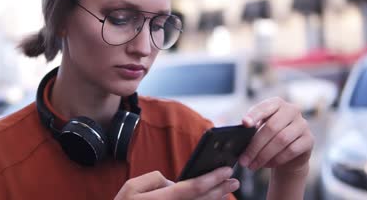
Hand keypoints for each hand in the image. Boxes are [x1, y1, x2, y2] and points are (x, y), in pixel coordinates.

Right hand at [114, 167, 237, 199]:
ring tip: (228, 189)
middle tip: (234, 179)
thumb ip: (154, 179)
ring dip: (216, 198)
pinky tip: (212, 199)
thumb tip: (172, 182)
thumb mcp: (131, 187)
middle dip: (220, 188)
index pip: (192, 188)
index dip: (211, 178)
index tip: (225, 170)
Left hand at [239, 97, 313, 174]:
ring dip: (264, 155)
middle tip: (244, 160)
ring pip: (281, 140)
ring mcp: (302, 124)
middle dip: (255, 146)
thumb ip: (251, 127)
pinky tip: (267, 164)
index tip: (244, 123)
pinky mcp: (309, 139)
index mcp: (276, 103)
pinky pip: (291, 150)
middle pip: (271, 127)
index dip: (254, 115)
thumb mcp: (259, 128)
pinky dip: (277, 159)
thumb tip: (239, 133)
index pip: (264, 107)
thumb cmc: (269, 137)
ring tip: (253, 165)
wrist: (289, 153)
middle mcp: (291, 110)